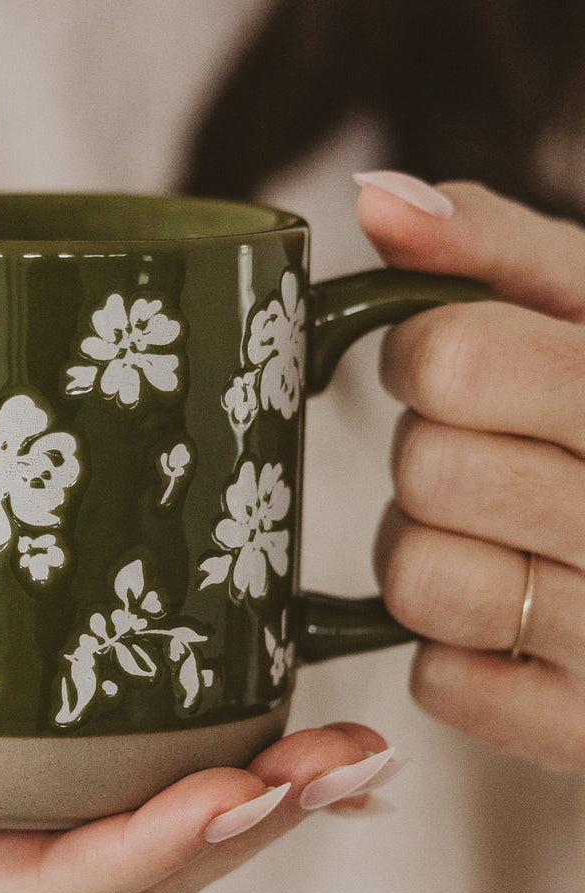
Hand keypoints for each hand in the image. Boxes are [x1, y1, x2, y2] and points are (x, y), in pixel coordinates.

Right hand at [0, 577, 399, 892]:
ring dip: (262, 808)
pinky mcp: (36, 796)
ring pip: (159, 853)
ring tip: (353, 753)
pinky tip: (312, 764)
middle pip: (133, 876)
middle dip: (246, 825)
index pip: (56, 886)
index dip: (157, 849)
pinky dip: (235, 793)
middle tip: (343, 758)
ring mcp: (14, 844)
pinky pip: (147, 811)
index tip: (246, 788)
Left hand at [356, 173, 584, 772]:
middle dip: (433, 454)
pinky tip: (522, 625)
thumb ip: (499, 250)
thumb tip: (378, 200)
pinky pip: (440, 683)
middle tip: (490, 457)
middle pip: (427, 470)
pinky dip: (460, 651)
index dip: (425, 358)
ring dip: (430, 553)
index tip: (451, 366)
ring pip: (416, 581)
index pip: (451, 362)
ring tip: (498, 538)